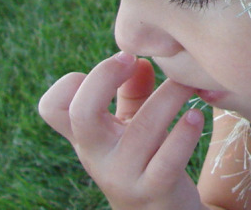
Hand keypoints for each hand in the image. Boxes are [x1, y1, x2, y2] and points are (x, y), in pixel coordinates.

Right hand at [39, 52, 205, 209]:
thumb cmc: (147, 157)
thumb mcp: (132, 124)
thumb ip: (132, 90)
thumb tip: (141, 60)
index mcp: (88, 136)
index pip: (53, 108)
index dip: (71, 81)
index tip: (115, 62)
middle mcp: (98, 156)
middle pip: (81, 113)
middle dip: (105, 76)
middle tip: (132, 58)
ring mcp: (123, 176)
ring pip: (143, 127)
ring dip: (171, 95)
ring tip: (190, 82)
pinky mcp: (154, 191)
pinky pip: (168, 159)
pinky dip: (184, 133)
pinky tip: (197, 117)